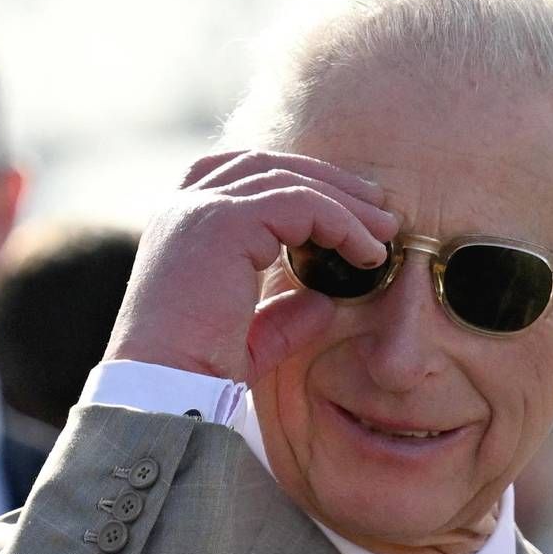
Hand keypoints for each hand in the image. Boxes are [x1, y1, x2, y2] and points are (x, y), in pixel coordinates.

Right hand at [103, 150, 399, 382]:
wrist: (166, 388)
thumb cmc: (198, 372)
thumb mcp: (248, 340)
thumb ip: (281, 317)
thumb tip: (323, 302)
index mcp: (182, 224)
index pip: (246, 176)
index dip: (301, 183)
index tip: (351, 209)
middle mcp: (184, 205)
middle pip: (268, 166)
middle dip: (330, 182)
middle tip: (378, 207)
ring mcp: (200, 207)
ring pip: (289, 180)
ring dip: (345, 202)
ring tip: (385, 231)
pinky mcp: (222, 221)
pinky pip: (299, 203)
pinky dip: (340, 221)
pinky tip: (367, 251)